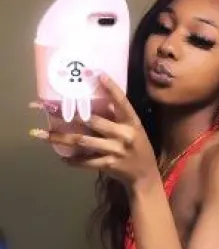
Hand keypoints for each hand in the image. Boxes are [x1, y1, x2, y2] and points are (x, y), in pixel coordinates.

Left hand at [29, 76, 156, 187]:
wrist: (144, 174)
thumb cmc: (137, 146)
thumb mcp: (133, 128)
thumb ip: (116, 116)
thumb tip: (96, 98)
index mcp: (131, 122)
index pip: (122, 102)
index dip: (111, 88)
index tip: (99, 74)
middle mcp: (123, 134)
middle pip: (93, 121)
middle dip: (70, 114)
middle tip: (49, 108)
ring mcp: (115, 150)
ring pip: (83, 141)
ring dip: (61, 138)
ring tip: (43, 134)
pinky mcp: (108, 164)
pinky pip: (86, 161)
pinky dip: (73, 160)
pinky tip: (61, 158)